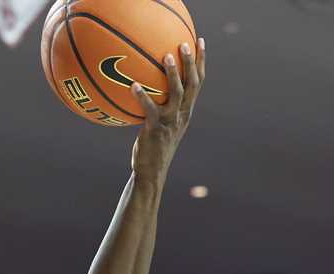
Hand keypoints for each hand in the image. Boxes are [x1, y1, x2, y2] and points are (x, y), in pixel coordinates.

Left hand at [130, 37, 205, 181]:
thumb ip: (160, 105)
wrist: (151, 172)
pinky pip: (149, 109)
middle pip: (192, 84)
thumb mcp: (161, 123)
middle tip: (186, 43)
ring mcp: (170, 122)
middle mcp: (182, 114)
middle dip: (191, 62)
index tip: (200, 41)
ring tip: (166, 56)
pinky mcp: (155, 129)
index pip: (198, 82)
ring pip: (176, 93)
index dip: (201, 61)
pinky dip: (142, 97)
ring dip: (173, 74)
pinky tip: (133, 85)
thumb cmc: (153, 146)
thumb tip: (145, 84)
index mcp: (186, 111)